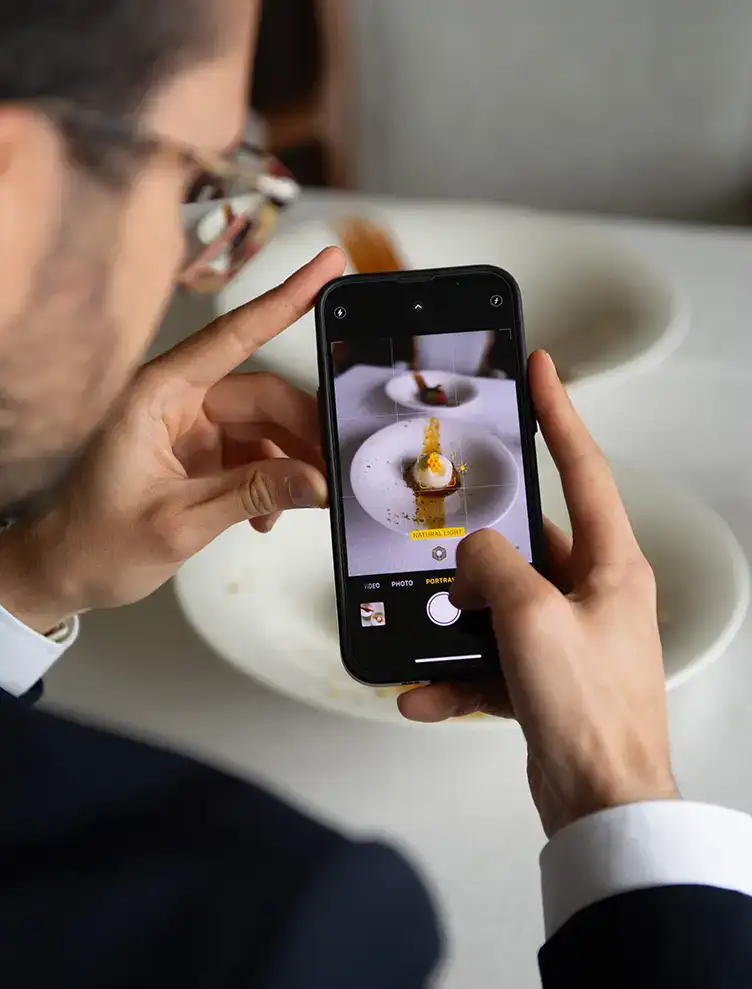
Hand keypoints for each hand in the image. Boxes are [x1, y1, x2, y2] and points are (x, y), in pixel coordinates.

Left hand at [0, 247, 344, 631]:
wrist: (65, 571)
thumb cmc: (95, 541)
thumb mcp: (180, 522)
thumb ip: (253, 495)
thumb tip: (315, 481)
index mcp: (156, 395)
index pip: (233, 337)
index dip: (286, 300)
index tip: (326, 267)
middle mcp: (174, 401)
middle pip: (262, 395)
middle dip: (303, 429)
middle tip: (335, 462)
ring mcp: (187, 427)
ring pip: (263, 426)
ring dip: (290, 462)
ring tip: (305, 498)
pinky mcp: (197, 453)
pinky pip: (252, 453)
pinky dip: (271, 480)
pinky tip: (268, 515)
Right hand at [399, 350, 676, 835]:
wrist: (601, 804)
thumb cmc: (591, 712)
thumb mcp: (531, 617)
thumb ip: (494, 566)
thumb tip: (473, 552)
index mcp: (611, 564)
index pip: (582, 468)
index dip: (558, 414)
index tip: (540, 371)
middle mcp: (592, 592)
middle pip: (524, 542)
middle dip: (476, 548)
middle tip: (442, 536)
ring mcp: (566, 634)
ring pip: (496, 601)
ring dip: (455, 618)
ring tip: (427, 627)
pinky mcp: (543, 674)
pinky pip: (488, 657)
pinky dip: (454, 672)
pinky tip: (424, 691)